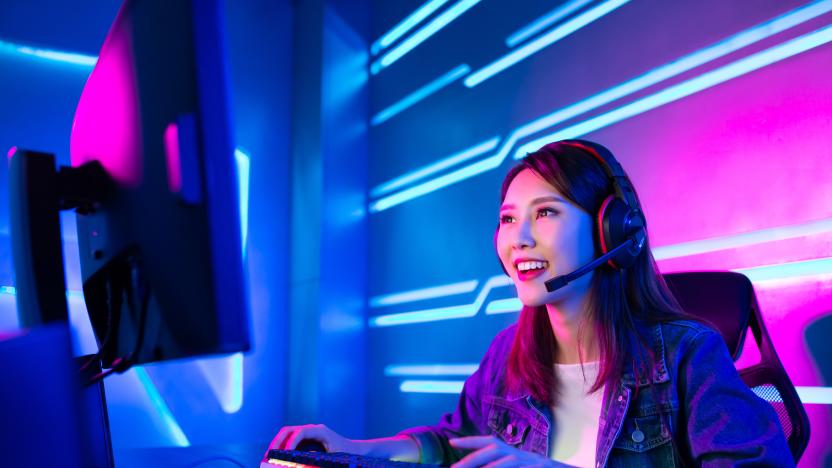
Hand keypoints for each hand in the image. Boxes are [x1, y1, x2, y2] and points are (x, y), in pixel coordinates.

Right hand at [268, 423, 356, 453]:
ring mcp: (308, 433)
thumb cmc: (348, 456)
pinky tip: (275, 458)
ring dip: (276, 444)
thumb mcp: (335, 460)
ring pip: (287, 434)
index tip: (285, 454)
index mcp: (320, 431)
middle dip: (277, 442)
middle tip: (268, 455)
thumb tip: (301, 464)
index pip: (301, 432)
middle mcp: (312, 430)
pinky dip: (281, 447)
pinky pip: (290, 440)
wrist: (356, 451)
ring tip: (267, 457)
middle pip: (289, 430)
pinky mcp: (306, 440)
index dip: (291, 442)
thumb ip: (319, 461)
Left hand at [450, 435, 567, 466]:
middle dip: (472, 458)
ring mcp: (530, 462)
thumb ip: (499, 462)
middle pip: (494, 449)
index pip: (489, 442)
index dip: (470, 441)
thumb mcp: (515, 464)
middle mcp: (520, 454)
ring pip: (507, 461)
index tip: (451, 442)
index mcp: (512, 452)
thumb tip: (472, 464)